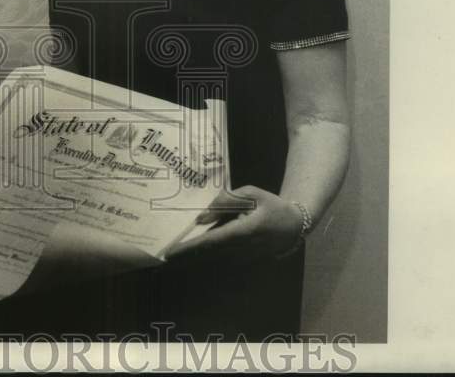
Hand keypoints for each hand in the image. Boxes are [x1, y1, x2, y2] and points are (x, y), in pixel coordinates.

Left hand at [165, 186, 304, 261]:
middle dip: (184, 256)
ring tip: (169, 256)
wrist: (293, 226)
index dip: (190, 247)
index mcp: (244, 232)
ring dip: (191, 258)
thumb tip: (202, 214)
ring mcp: (242, 257)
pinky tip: (188, 253)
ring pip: (210, 258)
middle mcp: (241, 249)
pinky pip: (218, 258)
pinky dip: (203, 256)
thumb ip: (227, 201)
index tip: (172, 252)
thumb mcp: (252, 194)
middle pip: (206, 254)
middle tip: (161, 256)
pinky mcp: (241, 260)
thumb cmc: (271, 206)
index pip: (211, 241)